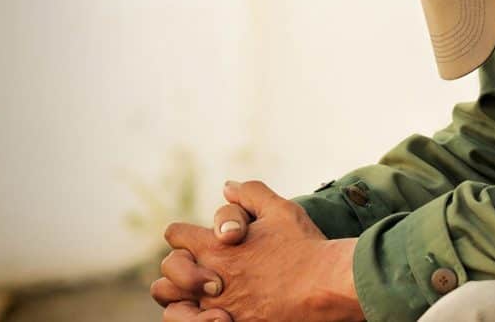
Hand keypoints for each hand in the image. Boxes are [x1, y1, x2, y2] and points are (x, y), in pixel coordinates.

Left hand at [162, 181, 363, 321]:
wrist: (327, 284)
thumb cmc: (305, 245)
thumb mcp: (280, 209)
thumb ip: (250, 194)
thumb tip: (227, 187)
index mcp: (216, 247)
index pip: (175, 235)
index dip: (184, 234)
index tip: (198, 238)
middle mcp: (211, 279)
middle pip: (167, 274)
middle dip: (179, 269)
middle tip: (198, 269)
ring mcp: (220, 308)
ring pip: (174, 308)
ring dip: (183, 300)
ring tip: (200, 297)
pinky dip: (202, 321)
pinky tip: (218, 315)